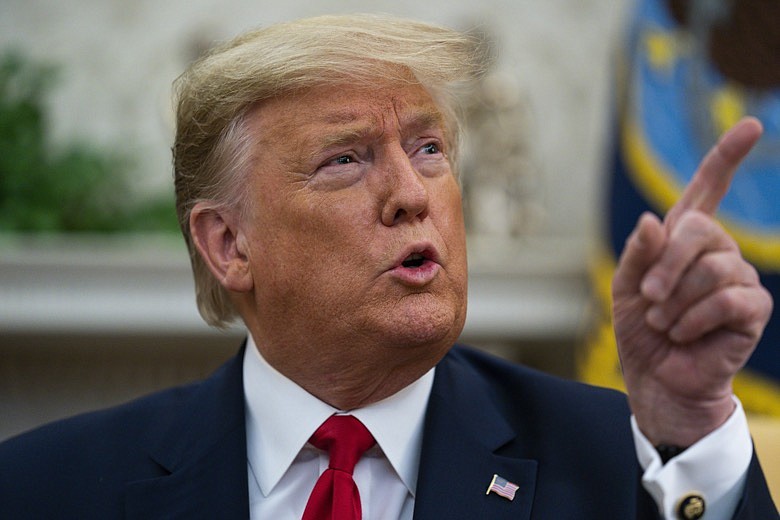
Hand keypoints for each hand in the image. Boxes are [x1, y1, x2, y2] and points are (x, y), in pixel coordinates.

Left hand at [612, 117, 773, 445]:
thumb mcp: (626, 288)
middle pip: (700, 230)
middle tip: (648, 299)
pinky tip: (684, 333)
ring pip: (711, 268)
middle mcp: (717, 252)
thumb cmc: (641, 332)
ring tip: (664, 323)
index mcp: (684, 241)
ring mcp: (739, 278)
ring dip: (674, 301)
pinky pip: (726, 298)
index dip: (727, 158)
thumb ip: (638, 254)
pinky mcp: (752, 308)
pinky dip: (693, 318)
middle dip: (665, 267)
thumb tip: (652, 220)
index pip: (708, 190)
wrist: (656, 379)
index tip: (753, 125)